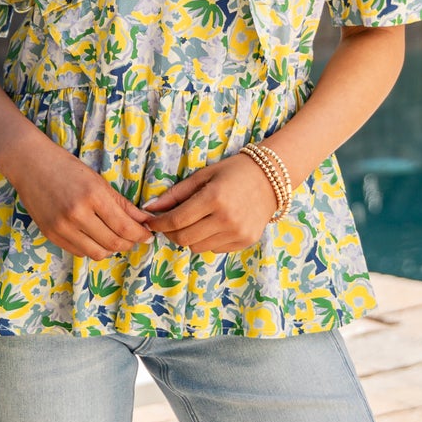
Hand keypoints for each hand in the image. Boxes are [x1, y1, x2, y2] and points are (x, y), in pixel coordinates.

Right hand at [3, 132, 153, 260]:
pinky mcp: (51, 235)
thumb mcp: (99, 181)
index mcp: (93, 196)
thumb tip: (145, 220)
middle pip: (113, 243)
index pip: (125, 227)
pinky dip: (92, 248)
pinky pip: (79, 252)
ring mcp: (62, 227)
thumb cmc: (67, 168)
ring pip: (97, 253)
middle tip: (135, 238)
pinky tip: (95, 237)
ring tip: (115, 238)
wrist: (30, 165)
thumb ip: (123, 204)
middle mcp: (77, 214)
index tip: (149, 236)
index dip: (141, 235)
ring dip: (111, 249)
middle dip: (130, 243)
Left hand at [142, 153, 279, 254]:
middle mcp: (226, 218)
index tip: (151, 222)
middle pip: (184, 238)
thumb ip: (176, 193)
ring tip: (191, 223)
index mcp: (214, 198)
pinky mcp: (245, 241)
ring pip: (197, 248)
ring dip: (188, 238)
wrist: (271, 179)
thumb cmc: (233, 172)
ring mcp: (237, 232)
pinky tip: (211, 226)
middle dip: (170, 233)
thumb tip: (151, 208)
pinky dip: (206, 241)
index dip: (159, 223)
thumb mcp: (203, 175)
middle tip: (167, 224)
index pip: (177, 220)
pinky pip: (214, 249)